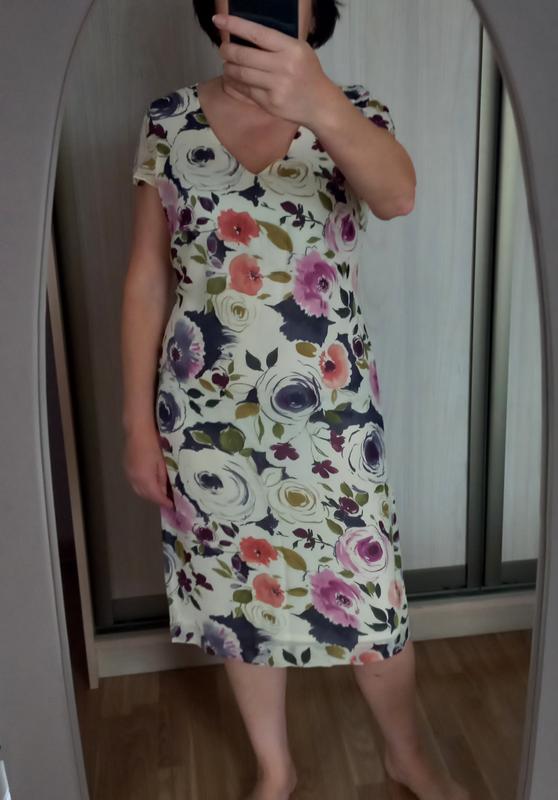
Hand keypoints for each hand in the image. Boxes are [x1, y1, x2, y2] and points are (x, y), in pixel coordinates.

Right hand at [123, 427, 174, 509]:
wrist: (137, 430)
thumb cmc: (153, 444)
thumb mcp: (162, 462)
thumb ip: (162, 478)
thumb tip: (164, 491)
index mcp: (145, 478)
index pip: (155, 496)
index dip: (164, 502)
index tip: (172, 506)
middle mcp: (134, 479)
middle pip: (145, 495)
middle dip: (156, 499)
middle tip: (167, 500)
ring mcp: (128, 474)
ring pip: (138, 490)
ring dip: (149, 494)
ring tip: (159, 493)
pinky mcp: (126, 468)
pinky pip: (134, 483)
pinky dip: (142, 487)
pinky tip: (149, 484)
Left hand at [212, 12, 336, 127]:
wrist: (320, 104)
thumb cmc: (308, 73)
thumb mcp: (299, 50)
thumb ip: (277, 44)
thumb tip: (246, 35)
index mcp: (291, 48)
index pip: (257, 33)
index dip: (235, 25)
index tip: (219, 20)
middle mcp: (283, 67)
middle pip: (244, 56)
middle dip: (227, 51)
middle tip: (223, 49)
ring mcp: (276, 87)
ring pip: (241, 74)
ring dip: (229, 68)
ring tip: (227, 64)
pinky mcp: (270, 103)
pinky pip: (246, 91)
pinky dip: (235, 84)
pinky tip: (232, 79)